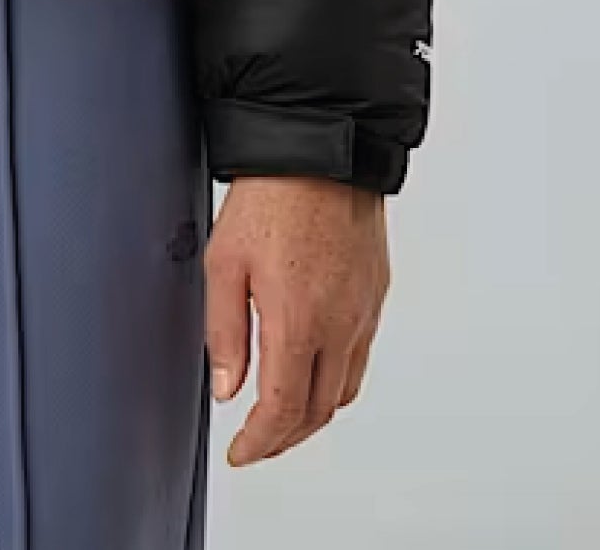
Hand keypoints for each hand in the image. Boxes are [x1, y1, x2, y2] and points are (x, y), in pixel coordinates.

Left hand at [203, 174, 389, 464]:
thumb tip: (227, 388)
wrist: (322, 147)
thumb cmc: (270, 194)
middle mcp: (340, 326)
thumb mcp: (223, 261)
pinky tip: (312, 367)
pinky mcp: (376, 294)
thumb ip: (224, 332)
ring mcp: (364, 312)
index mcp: (298, 323)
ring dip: (312, 414)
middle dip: (284, 439)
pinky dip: (335, 380)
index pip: (282, 412)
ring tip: (281, 414)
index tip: (240, 452)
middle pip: (318, 413)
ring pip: (344, 390)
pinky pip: (360, 357)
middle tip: (256, 442)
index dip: (259, 443)